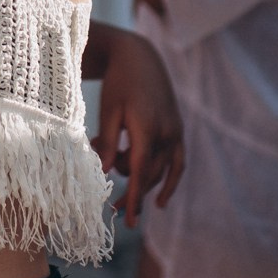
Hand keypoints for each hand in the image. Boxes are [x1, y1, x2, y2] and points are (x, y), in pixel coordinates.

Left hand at [93, 28, 183, 228]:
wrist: (140, 57)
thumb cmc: (118, 83)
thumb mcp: (108, 110)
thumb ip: (106, 142)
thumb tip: (101, 173)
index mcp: (146, 125)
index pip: (139, 169)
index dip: (133, 196)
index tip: (128, 220)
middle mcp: (166, 131)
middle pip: (150, 174)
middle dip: (132, 193)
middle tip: (111, 208)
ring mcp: (175, 131)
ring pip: (161, 170)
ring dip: (142, 182)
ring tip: (118, 181)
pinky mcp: (177, 130)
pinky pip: (177, 162)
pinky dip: (170, 180)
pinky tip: (160, 201)